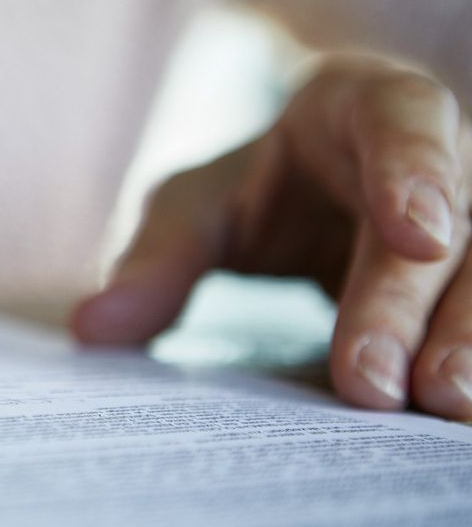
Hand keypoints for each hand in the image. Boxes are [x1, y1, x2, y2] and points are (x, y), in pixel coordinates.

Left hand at [71, 54, 470, 419]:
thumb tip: (92, 327)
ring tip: (442, 410)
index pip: (404, 117)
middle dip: (412, 307)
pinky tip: (452, 418)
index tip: (419, 234)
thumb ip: (158, 257)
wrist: (308, 191)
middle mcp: (442, 157)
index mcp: (363, 107)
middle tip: (375, 386)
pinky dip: (466, 355)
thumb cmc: (254, 190)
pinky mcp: (469, 280)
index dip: (416, 171)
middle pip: (452, 224)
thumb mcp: (196, 207)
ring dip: (468, 341)